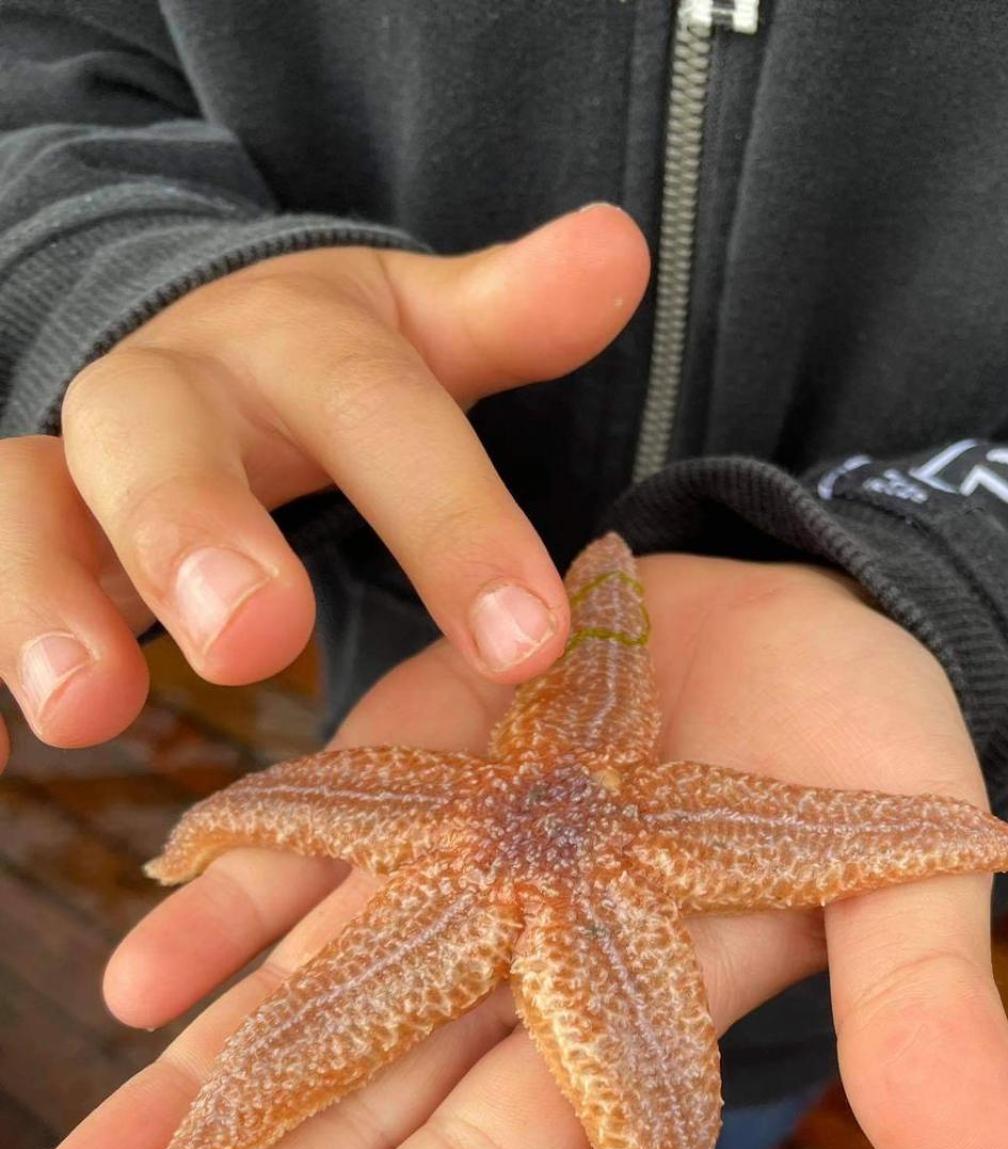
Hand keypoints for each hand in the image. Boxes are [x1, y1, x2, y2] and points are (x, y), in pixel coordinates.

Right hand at [0, 204, 648, 768]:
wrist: (194, 341)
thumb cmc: (329, 373)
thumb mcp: (419, 336)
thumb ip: (510, 316)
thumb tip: (622, 251)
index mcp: (292, 344)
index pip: (377, 416)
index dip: (451, 522)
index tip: (527, 643)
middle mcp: (168, 391)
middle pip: (160, 436)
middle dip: (198, 531)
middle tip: (255, 637)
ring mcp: (68, 463)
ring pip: (22, 505)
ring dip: (41, 601)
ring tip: (80, 713)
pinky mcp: (17, 531)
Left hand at [23, 553, 1007, 1148]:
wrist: (791, 615)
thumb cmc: (865, 754)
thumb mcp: (907, 872)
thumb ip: (922, 1013)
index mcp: (616, 1022)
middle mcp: (502, 973)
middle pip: (345, 1126)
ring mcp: (437, 876)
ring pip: (290, 1012)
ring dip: (176, 1111)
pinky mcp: (400, 770)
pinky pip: (299, 849)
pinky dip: (222, 914)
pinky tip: (140, 985)